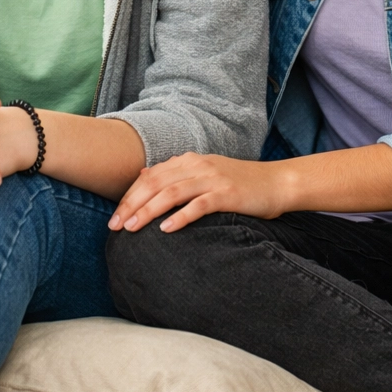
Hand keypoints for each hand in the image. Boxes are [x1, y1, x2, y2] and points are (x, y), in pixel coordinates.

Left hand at [108, 153, 291, 233]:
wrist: (277, 183)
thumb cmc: (239, 183)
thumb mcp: (203, 173)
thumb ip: (175, 174)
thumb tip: (143, 175)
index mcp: (188, 161)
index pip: (150, 177)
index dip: (129, 196)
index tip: (115, 217)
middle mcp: (196, 166)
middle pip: (155, 184)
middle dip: (132, 205)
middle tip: (115, 226)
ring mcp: (212, 179)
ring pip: (171, 193)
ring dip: (148, 211)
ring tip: (133, 228)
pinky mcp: (227, 194)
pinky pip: (199, 205)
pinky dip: (181, 216)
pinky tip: (166, 229)